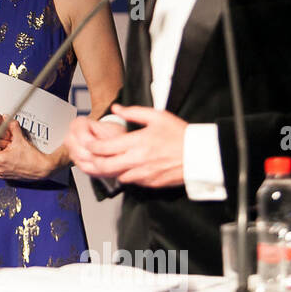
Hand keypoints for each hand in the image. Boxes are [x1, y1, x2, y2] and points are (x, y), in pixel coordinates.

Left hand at [0, 120, 55, 180]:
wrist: (42, 169)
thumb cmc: (33, 158)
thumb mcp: (21, 140)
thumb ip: (12, 127)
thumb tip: (6, 118)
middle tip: (0, 145)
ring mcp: (2, 173)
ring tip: (7, 151)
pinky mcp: (7, 176)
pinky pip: (0, 168)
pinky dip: (3, 162)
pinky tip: (11, 157)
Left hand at [68, 103, 186, 187]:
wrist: (201, 156)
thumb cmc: (181, 135)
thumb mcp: (157, 116)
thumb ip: (133, 112)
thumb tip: (116, 108)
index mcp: (137, 142)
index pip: (104, 148)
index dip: (91, 147)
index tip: (89, 143)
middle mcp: (137, 160)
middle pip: (104, 166)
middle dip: (93, 162)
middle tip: (91, 156)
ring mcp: (143, 174)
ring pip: (115, 176)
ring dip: (109, 170)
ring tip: (107, 161)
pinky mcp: (150, 183)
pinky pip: (131, 181)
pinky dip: (125, 175)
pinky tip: (126, 168)